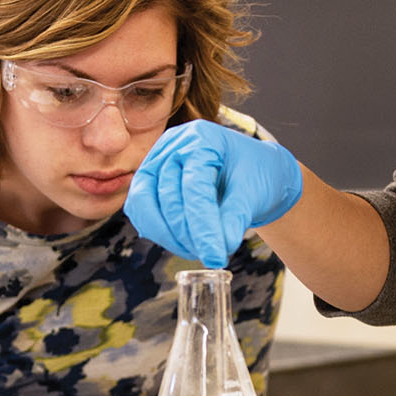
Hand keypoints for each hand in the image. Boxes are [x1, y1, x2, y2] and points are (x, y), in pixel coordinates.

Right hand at [125, 120, 302, 267]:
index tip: (215, 256)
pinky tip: (183, 243)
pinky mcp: (148, 180)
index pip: (194, 186)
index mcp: (202, 138)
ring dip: (168, 236)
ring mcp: (156, 161)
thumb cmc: (255, 174)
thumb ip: (235, 218)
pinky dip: (158, 232)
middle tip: (212, 256)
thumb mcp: (253, 193)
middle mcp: (173, 144)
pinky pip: (140, 210)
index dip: (203, 226)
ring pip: (144, 204)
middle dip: (187, 234)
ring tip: (198, 251)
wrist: (251, 170)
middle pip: (167, 195)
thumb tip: (219, 249)